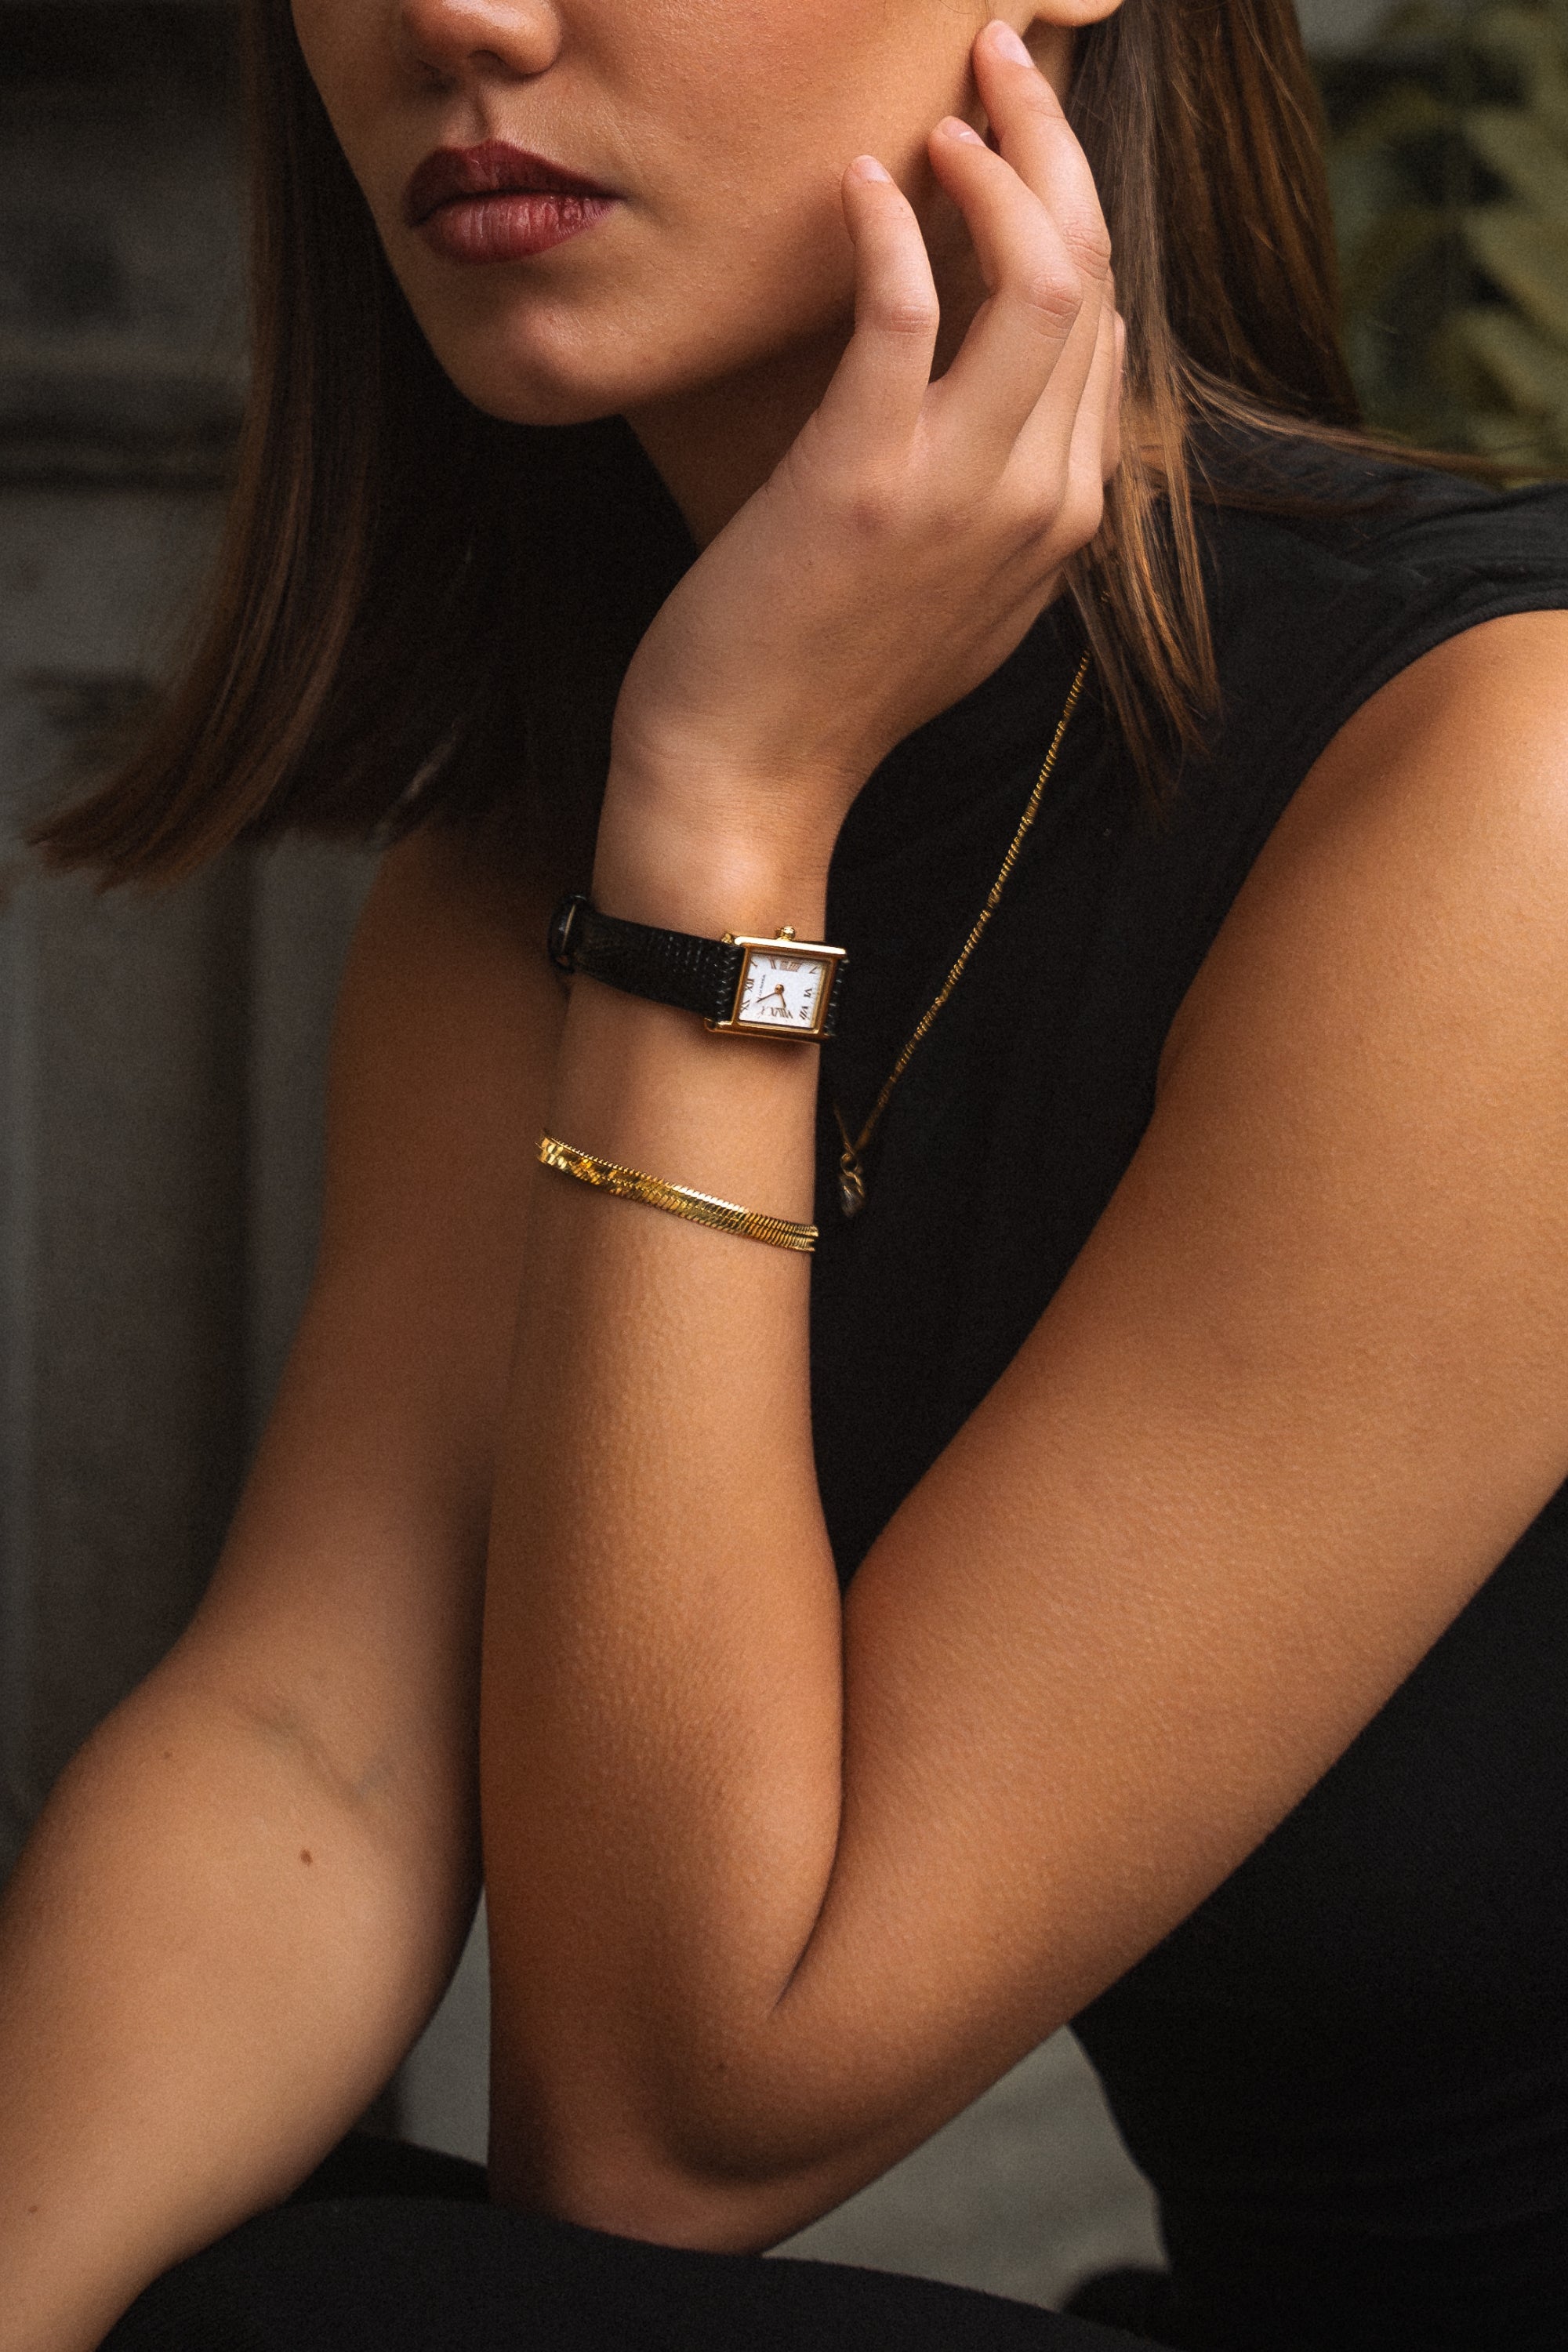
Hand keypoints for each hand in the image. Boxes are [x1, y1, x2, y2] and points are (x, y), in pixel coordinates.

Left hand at [603, 19, 1121, 887]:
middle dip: (1055, 142)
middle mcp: (1041, 499)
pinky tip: (862, 180)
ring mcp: (962, 493)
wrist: (748, 783)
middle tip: (998, 56)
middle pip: (1093, 271)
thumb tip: (979, 366)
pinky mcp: (864, 484)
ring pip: (1040, 275)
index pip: (1107, 318)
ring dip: (1001, 158)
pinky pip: (905, 315)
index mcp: (1067, 514)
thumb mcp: (949, 580)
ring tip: (947, 98)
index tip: (1023, 128)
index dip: (1073, 200)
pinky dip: (892, 228)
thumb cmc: (825, 675)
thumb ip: (992, 481)